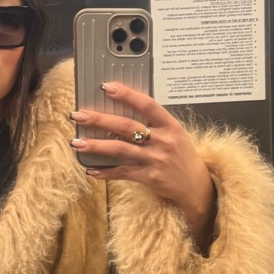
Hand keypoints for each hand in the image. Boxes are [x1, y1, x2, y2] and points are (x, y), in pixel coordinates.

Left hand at [69, 83, 215, 248]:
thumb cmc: (183, 158)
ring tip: (77, 143)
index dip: (127, 95)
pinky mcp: (150, 177)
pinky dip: (106, 172)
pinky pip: (123, 173)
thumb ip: (154, 124)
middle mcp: (163, 141)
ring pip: (120, 149)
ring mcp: (156, 160)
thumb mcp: (175, 134)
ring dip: (96, 145)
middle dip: (100, 119)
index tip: (106, 87)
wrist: (196, 187)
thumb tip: (125, 112)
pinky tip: (91, 170)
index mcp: (170, 125)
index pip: (147, 105)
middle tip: (79, 115)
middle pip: (127, 126)